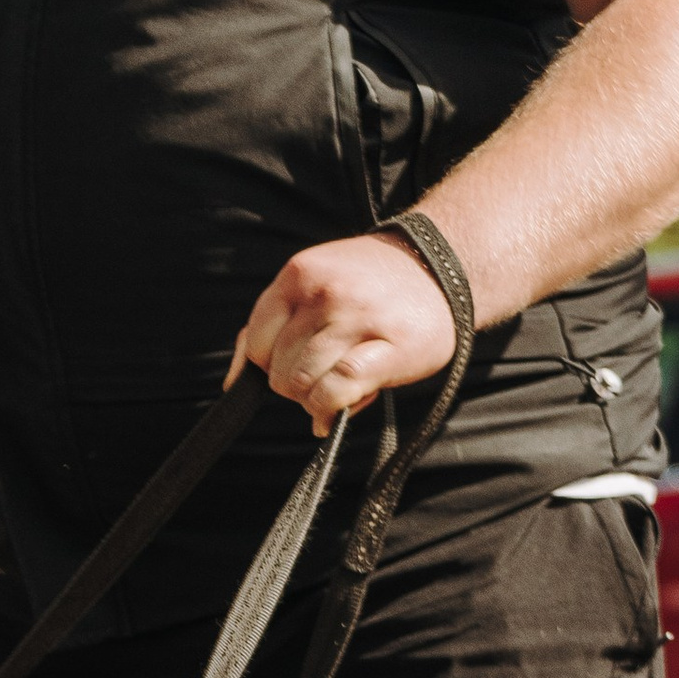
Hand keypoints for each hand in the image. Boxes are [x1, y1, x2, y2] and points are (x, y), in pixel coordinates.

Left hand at [230, 232, 456, 435]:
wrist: (443, 267)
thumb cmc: (372, 284)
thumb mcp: (318, 282)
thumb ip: (275, 321)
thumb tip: (234, 380)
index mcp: (299, 273)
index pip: (255, 342)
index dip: (268, 365)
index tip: (292, 367)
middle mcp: (324, 293)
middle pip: (279, 369)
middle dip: (295, 385)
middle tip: (324, 377)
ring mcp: (357, 318)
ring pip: (305, 384)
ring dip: (316, 399)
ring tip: (339, 387)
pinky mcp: (389, 348)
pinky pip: (338, 392)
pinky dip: (332, 410)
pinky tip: (340, 409)